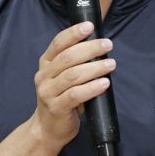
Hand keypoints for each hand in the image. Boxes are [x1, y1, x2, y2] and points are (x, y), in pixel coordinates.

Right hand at [31, 21, 114, 148]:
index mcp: (45, 63)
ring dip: (94, 68)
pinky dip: (92, 88)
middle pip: (68, 57)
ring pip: (73, 75)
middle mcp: (44, 76)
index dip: (74, 33)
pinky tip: (104, 83)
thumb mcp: (62, 77)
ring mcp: (48, 92)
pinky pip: (76, 95)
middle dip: (90, 49)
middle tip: (107, 45)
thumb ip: (74, 63)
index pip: (58, 43)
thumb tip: (100, 47)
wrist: (47, 129)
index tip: (90, 26)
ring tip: (111, 64)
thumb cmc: (61, 98)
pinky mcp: (56, 108)